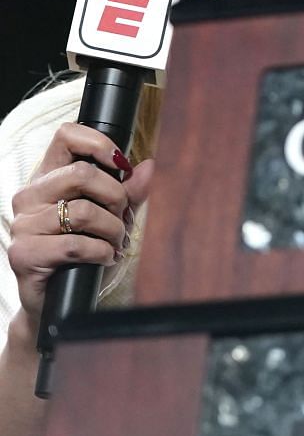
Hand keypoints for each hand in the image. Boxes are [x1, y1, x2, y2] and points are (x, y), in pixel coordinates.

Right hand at [5, 124, 152, 330]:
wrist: (58, 299)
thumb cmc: (84, 252)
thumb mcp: (111, 217)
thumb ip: (129, 192)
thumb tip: (148, 167)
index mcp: (48, 177)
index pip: (65, 136)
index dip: (98, 143)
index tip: (121, 164)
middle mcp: (30, 196)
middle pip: (82, 173)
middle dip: (116, 197)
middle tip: (123, 218)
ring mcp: (22, 225)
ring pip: (83, 211)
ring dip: (112, 230)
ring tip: (115, 242)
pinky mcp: (24, 254)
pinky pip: (75, 244)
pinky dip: (101, 252)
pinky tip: (104, 258)